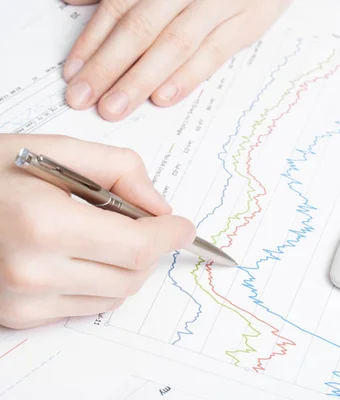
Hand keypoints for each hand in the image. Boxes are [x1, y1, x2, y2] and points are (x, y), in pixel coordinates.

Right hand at [0, 134, 194, 328]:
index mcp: (45, 225)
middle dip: (151, 248)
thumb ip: (118, 169)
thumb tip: (159, 206)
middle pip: (132, 275)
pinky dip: (99, 281)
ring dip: (127, 266)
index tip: (183, 226)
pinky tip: (80, 254)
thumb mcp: (55, 149)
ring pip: (114, 295)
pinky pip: (85, 306)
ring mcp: (22, 302)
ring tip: (105, 234)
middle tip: (148, 224)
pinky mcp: (17, 317)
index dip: (170, 235)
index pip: (138, 247)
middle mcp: (32, 273)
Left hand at [62, 0, 289, 120]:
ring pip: (174, 43)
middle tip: (84, 99)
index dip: (93, 40)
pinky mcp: (248, 22)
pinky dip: (188, 75)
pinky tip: (163, 97)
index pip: (119, 6)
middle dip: (109, 66)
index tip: (74, 72)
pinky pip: (214, 52)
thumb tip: (74, 0)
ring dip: (141, 78)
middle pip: (141, 27)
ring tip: (115, 107)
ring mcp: (219, 4)